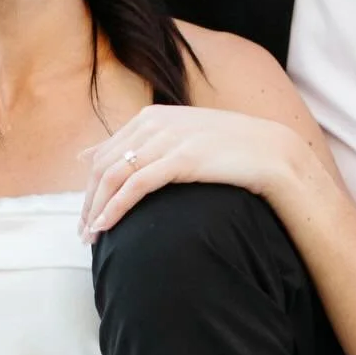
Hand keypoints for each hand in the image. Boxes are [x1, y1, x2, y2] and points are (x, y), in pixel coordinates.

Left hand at [78, 105, 303, 240]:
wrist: (271, 153)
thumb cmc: (228, 151)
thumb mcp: (181, 140)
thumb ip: (141, 145)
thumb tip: (90, 154)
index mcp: (152, 117)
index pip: (105, 153)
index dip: (90, 187)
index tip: (86, 214)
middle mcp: (154, 123)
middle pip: (103, 166)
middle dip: (88, 202)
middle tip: (83, 233)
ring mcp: (167, 139)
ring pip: (114, 176)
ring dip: (96, 209)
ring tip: (91, 237)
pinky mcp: (181, 159)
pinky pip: (135, 186)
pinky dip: (115, 208)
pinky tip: (107, 226)